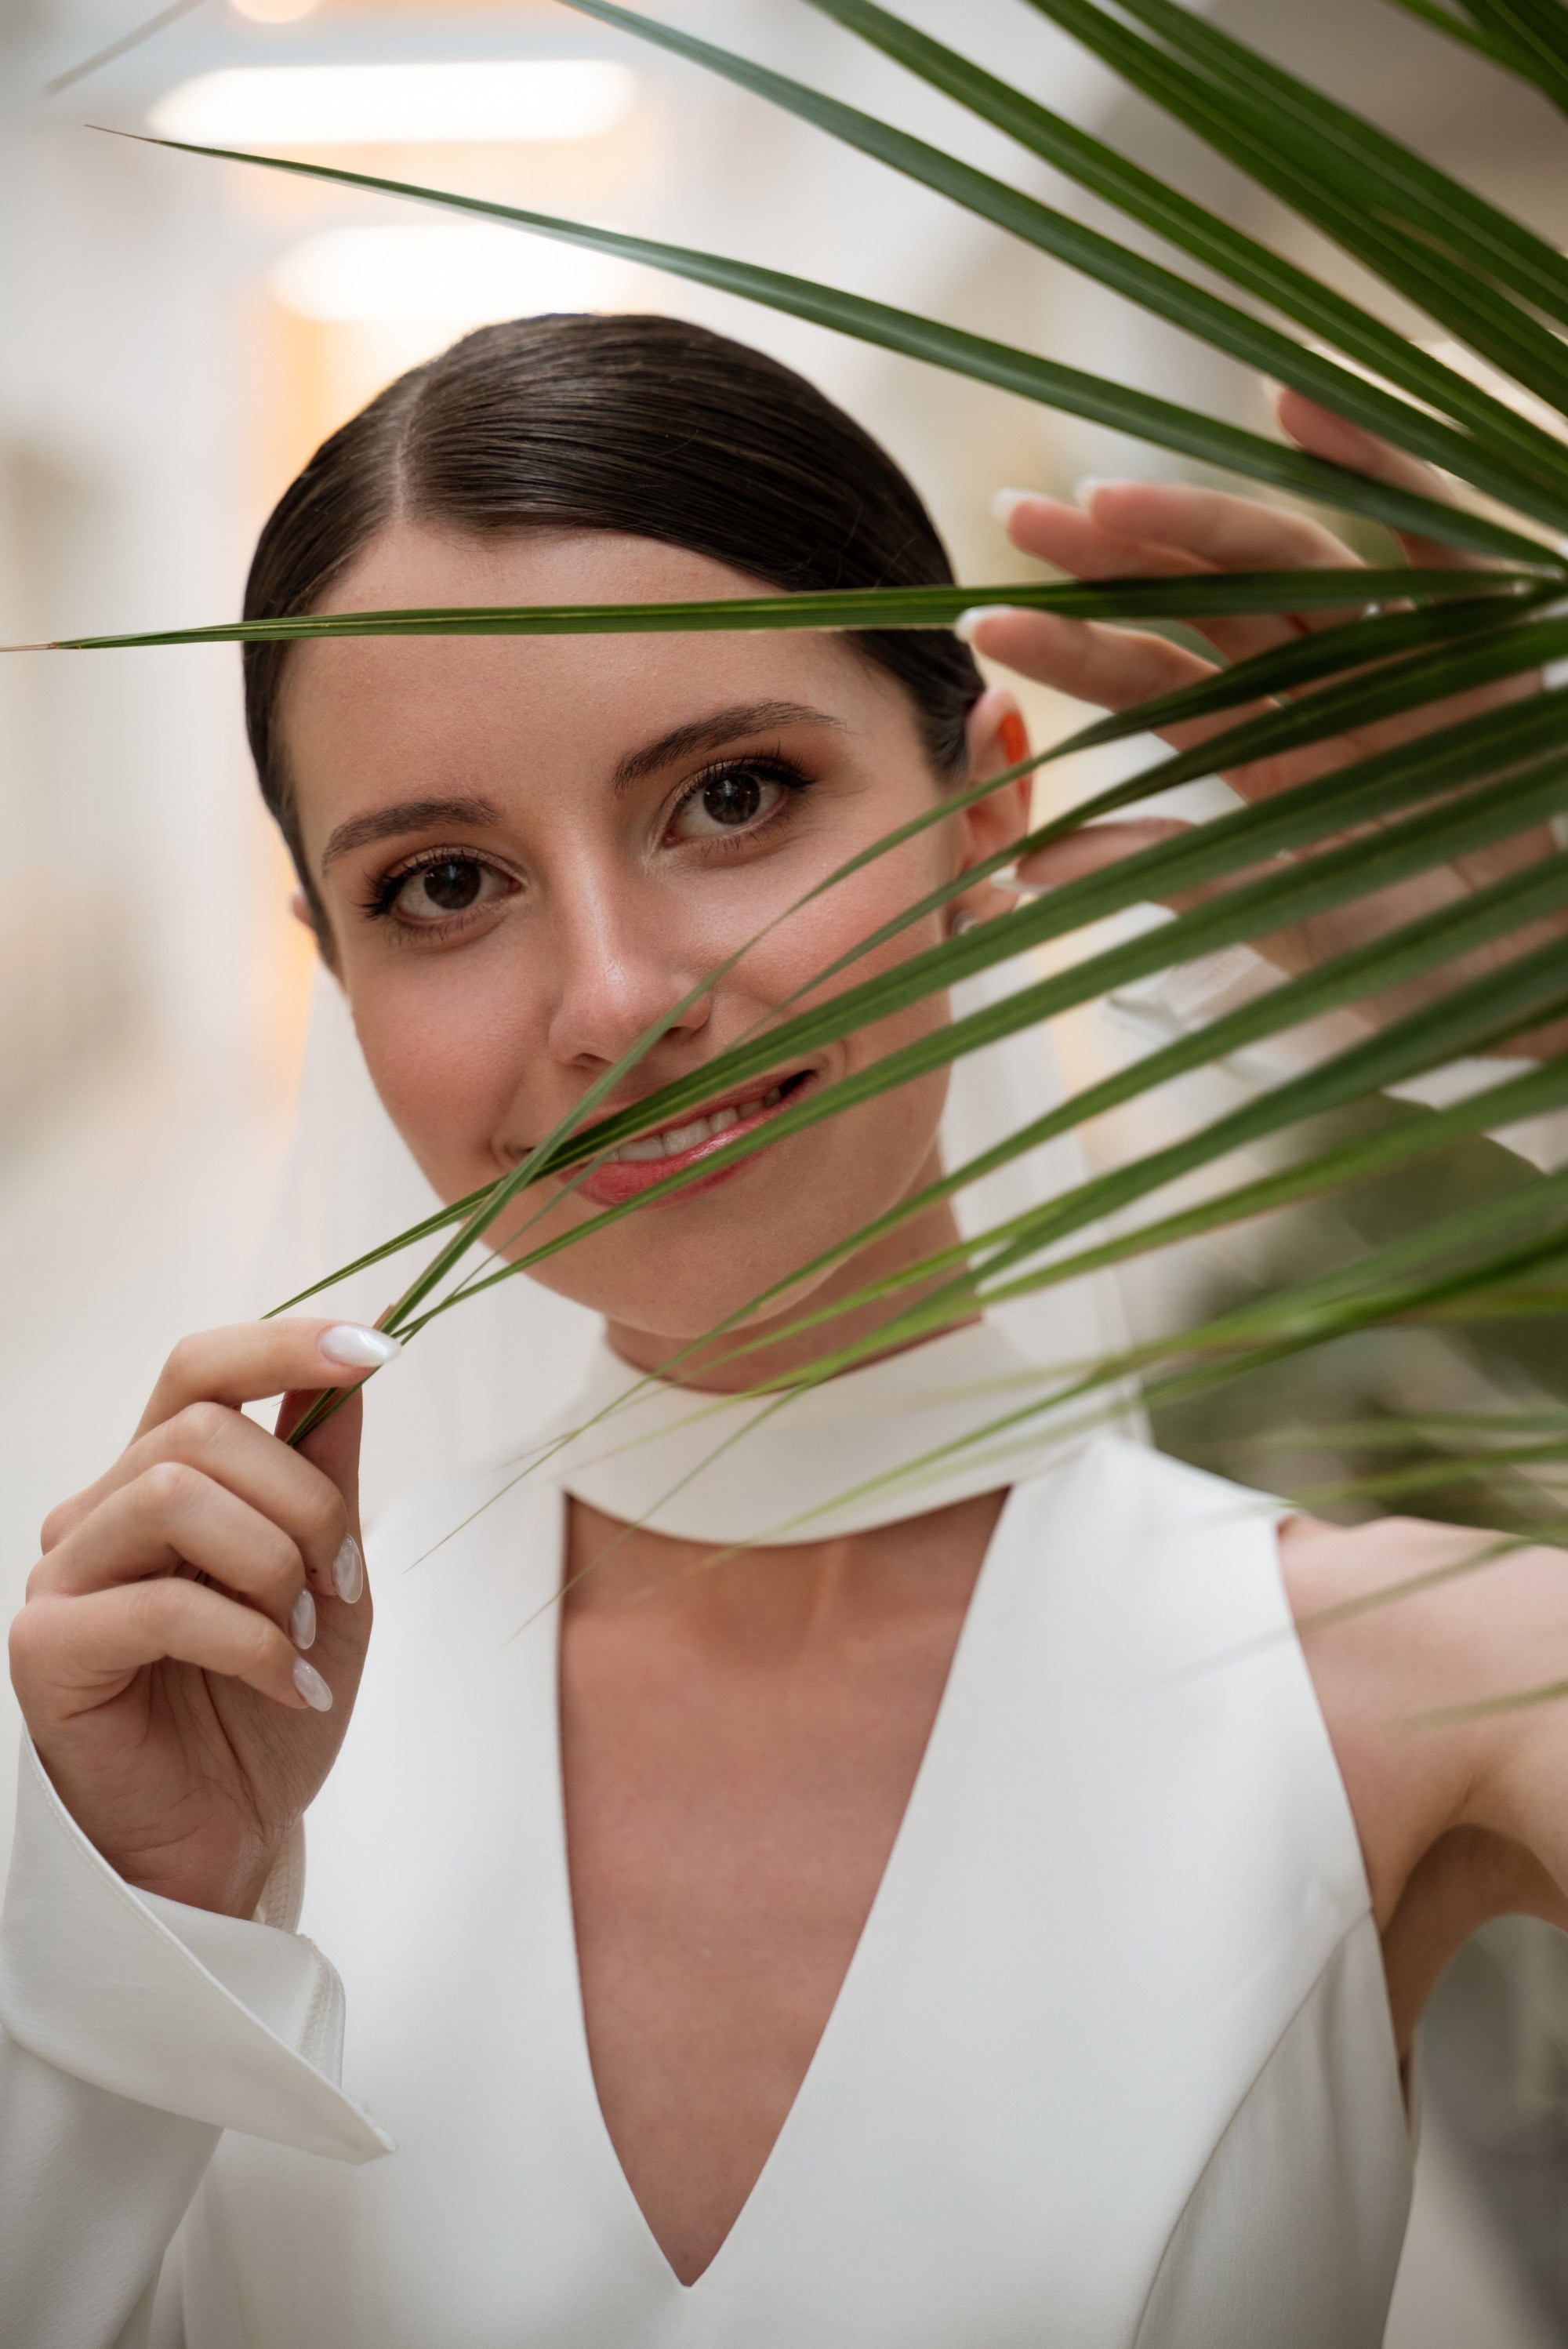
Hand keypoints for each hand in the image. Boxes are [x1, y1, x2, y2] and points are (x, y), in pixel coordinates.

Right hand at [9, 1320, 390, 1917]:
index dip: (284, 1343)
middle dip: (304, 1498)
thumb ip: (327, 1477)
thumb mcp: (328, 1583)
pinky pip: (161, 1604)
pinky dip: (251, 1642)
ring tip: (301, 1636)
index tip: (377, 1346)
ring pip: (175, 1494)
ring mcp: (65, 1577)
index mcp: (161, 1480)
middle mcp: (100, 1512)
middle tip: (338, 1582)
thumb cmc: (267, 1713)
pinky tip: (290, 1687)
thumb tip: (356, 1369)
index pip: (200, 1368)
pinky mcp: (48, 1648)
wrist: (227, 1843)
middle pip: (202, 1427)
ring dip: (271, 1564)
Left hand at [971, 389, 1567, 1049]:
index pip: (1151, 675)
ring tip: (1105, 492)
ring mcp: (1393, 660)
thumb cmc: (1392, 960)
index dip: (1073, 642)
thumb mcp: (1255, 906)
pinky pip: (1429, 536)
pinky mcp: (1480, 647)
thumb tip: (1024, 860)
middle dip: (1111, 558)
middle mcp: (1316, 689)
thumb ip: (1153, 866)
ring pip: (1287, 560)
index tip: (987, 617)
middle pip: (1201, 599)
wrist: (1515, 990)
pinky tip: (1299, 400)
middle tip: (1015, 522)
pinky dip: (1377, 464)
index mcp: (1259, 747)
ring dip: (1196, 516)